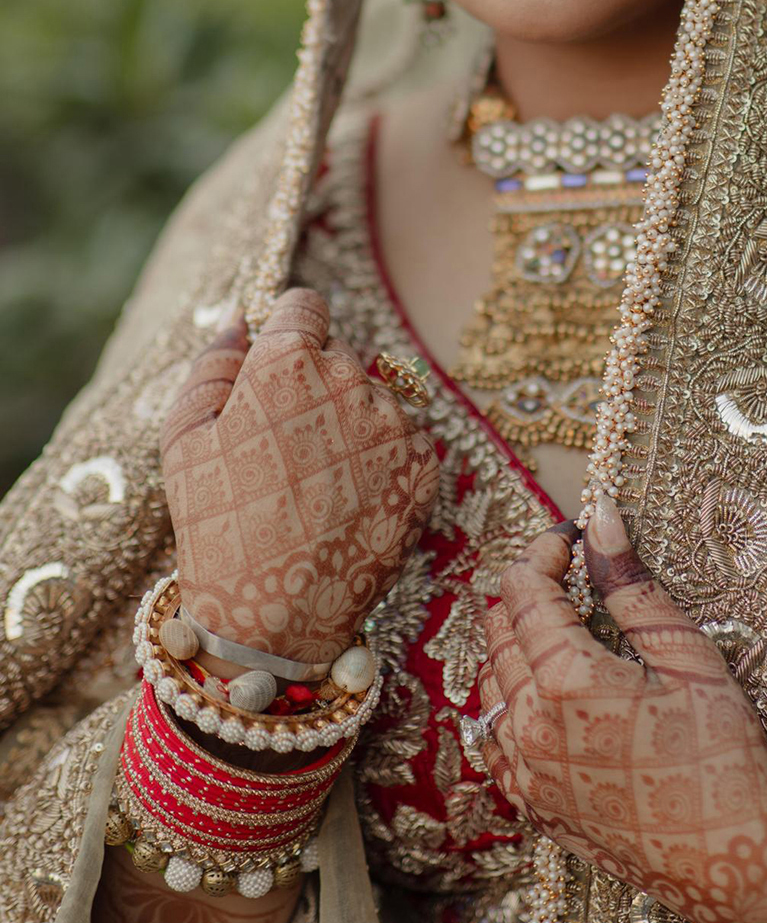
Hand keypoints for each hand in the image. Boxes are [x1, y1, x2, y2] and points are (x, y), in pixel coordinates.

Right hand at [160, 287, 438, 666]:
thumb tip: (244, 318)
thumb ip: (214, 363)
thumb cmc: (218, 523)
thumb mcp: (186, 438)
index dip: (288, 332)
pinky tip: (346, 499)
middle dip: (315, 383)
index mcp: (289, 361)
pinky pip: (403, 437)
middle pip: (340, 352)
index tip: (278, 365)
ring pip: (374, 396)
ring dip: (351, 421)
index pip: (306, 305)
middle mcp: (351, 379)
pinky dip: (380, 459)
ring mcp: (394, 422)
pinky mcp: (425, 463)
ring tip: (316, 482)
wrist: (274, 616)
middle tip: (284, 447)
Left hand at [478, 496, 766, 922]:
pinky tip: (544, 694)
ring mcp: (525, 771)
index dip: (544, 552)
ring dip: (515, 645)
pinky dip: (509, 702)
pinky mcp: (531, 806)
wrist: (731, 860)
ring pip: (490, 682)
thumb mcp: (688, 656)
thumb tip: (602, 519)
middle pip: (499, 629)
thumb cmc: (722, 756)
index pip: (524, 589)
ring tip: (562, 632)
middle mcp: (532, 725)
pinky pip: (493, 737)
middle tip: (570, 580)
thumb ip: (634, 585)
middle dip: (529, 593)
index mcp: (569, 679)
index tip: (571, 539)